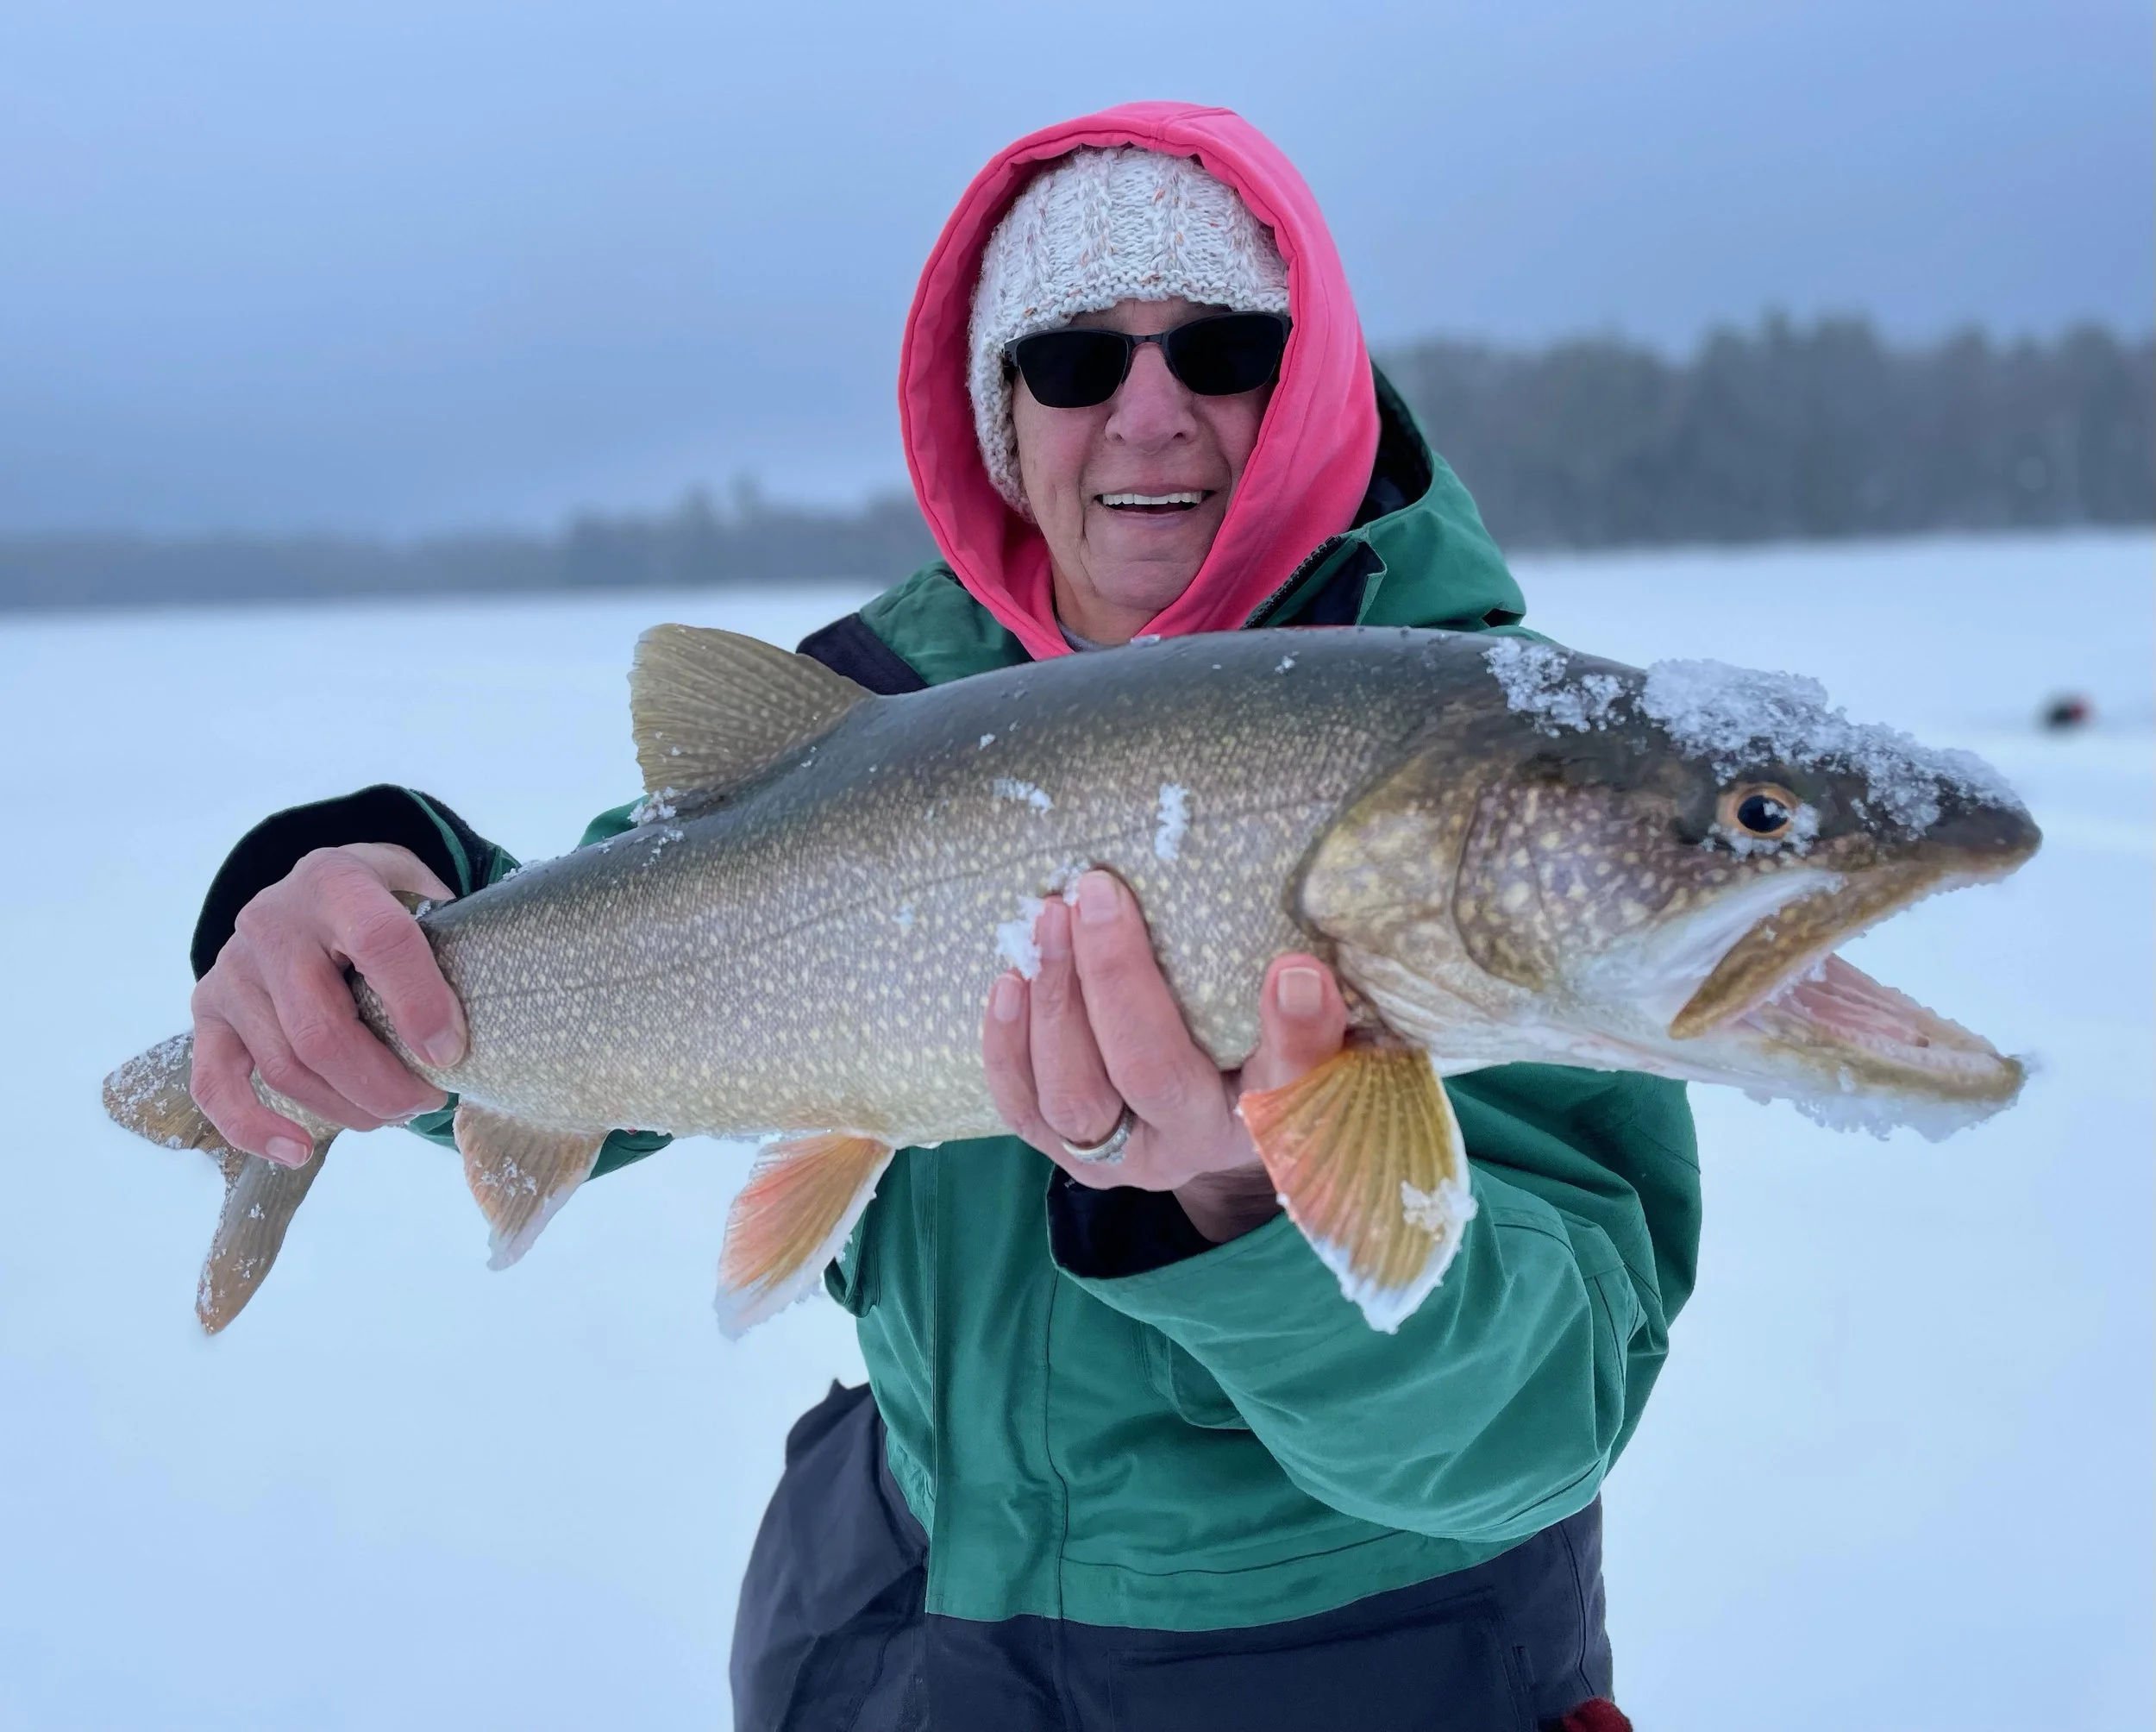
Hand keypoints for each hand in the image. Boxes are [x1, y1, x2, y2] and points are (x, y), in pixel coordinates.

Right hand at [189, 843, 467, 1166]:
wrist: (304, 889)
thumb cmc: (377, 898)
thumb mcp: (415, 883)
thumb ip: (448, 921)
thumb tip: (487, 988)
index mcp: (335, 882)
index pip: (380, 942)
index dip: (419, 1003)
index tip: (450, 1055)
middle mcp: (272, 923)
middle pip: (323, 1029)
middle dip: (384, 1084)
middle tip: (428, 1101)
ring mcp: (232, 971)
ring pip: (284, 1066)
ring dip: (346, 1108)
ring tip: (394, 1114)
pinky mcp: (206, 1012)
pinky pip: (213, 1082)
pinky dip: (251, 1126)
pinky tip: (296, 1150)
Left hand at [980, 869, 1347, 1242]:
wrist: (1203, 1121)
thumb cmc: (1254, 1067)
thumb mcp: (1298, 1052)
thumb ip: (1308, 1025)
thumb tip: (1299, 976)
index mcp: (1252, 1124)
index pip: (1272, 1082)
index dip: (1285, 1032)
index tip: (1295, 966)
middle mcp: (1176, 1153)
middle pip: (1141, 1075)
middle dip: (1112, 979)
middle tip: (1096, 892)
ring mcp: (1110, 1159)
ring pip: (1068, 1096)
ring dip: (1053, 1002)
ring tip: (1049, 920)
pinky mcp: (1061, 1148)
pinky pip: (1022, 1107)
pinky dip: (1007, 1046)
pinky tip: (1008, 981)